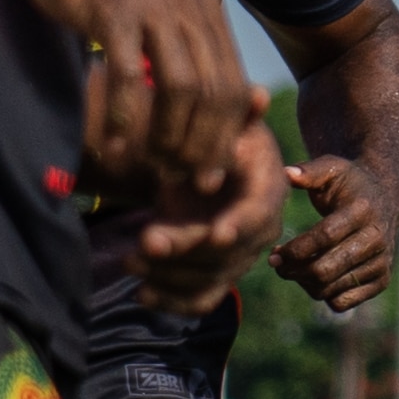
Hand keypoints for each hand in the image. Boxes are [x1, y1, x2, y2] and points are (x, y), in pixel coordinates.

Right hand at [21, 0, 261, 199]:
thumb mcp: (162, 2)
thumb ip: (183, 42)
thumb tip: (197, 98)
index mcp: (208, 12)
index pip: (234, 86)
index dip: (226, 135)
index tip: (211, 169)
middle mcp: (190, 11)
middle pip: (215, 94)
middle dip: (205, 145)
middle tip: (188, 179)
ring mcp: (155, 10)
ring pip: (181, 89)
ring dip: (170, 137)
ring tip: (154, 166)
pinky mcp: (114, 12)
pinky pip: (128, 76)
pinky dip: (124, 116)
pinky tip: (115, 144)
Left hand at [125, 116, 288, 316]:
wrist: (209, 165)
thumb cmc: (218, 136)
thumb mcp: (228, 121)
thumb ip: (238, 114)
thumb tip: (256, 95)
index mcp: (268, 191)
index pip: (257, 215)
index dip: (238, 225)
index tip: (215, 233)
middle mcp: (260, 230)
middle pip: (228, 253)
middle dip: (186, 250)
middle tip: (145, 242)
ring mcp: (238, 257)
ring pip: (210, 279)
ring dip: (170, 275)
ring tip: (130, 260)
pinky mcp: (215, 275)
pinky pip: (200, 299)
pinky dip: (172, 303)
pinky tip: (141, 295)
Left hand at [272, 151, 398, 312]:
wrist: (386, 199)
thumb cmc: (349, 183)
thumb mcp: (332, 169)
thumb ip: (309, 171)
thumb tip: (286, 174)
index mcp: (364, 212)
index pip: (325, 237)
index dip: (295, 249)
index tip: (274, 252)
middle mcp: (377, 240)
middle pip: (324, 270)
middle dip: (293, 270)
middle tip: (277, 263)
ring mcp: (381, 263)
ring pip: (329, 289)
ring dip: (303, 282)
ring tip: (293, 267)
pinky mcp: (381, 281)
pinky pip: (341, 302)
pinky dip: (321, 294)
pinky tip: (313, 276)